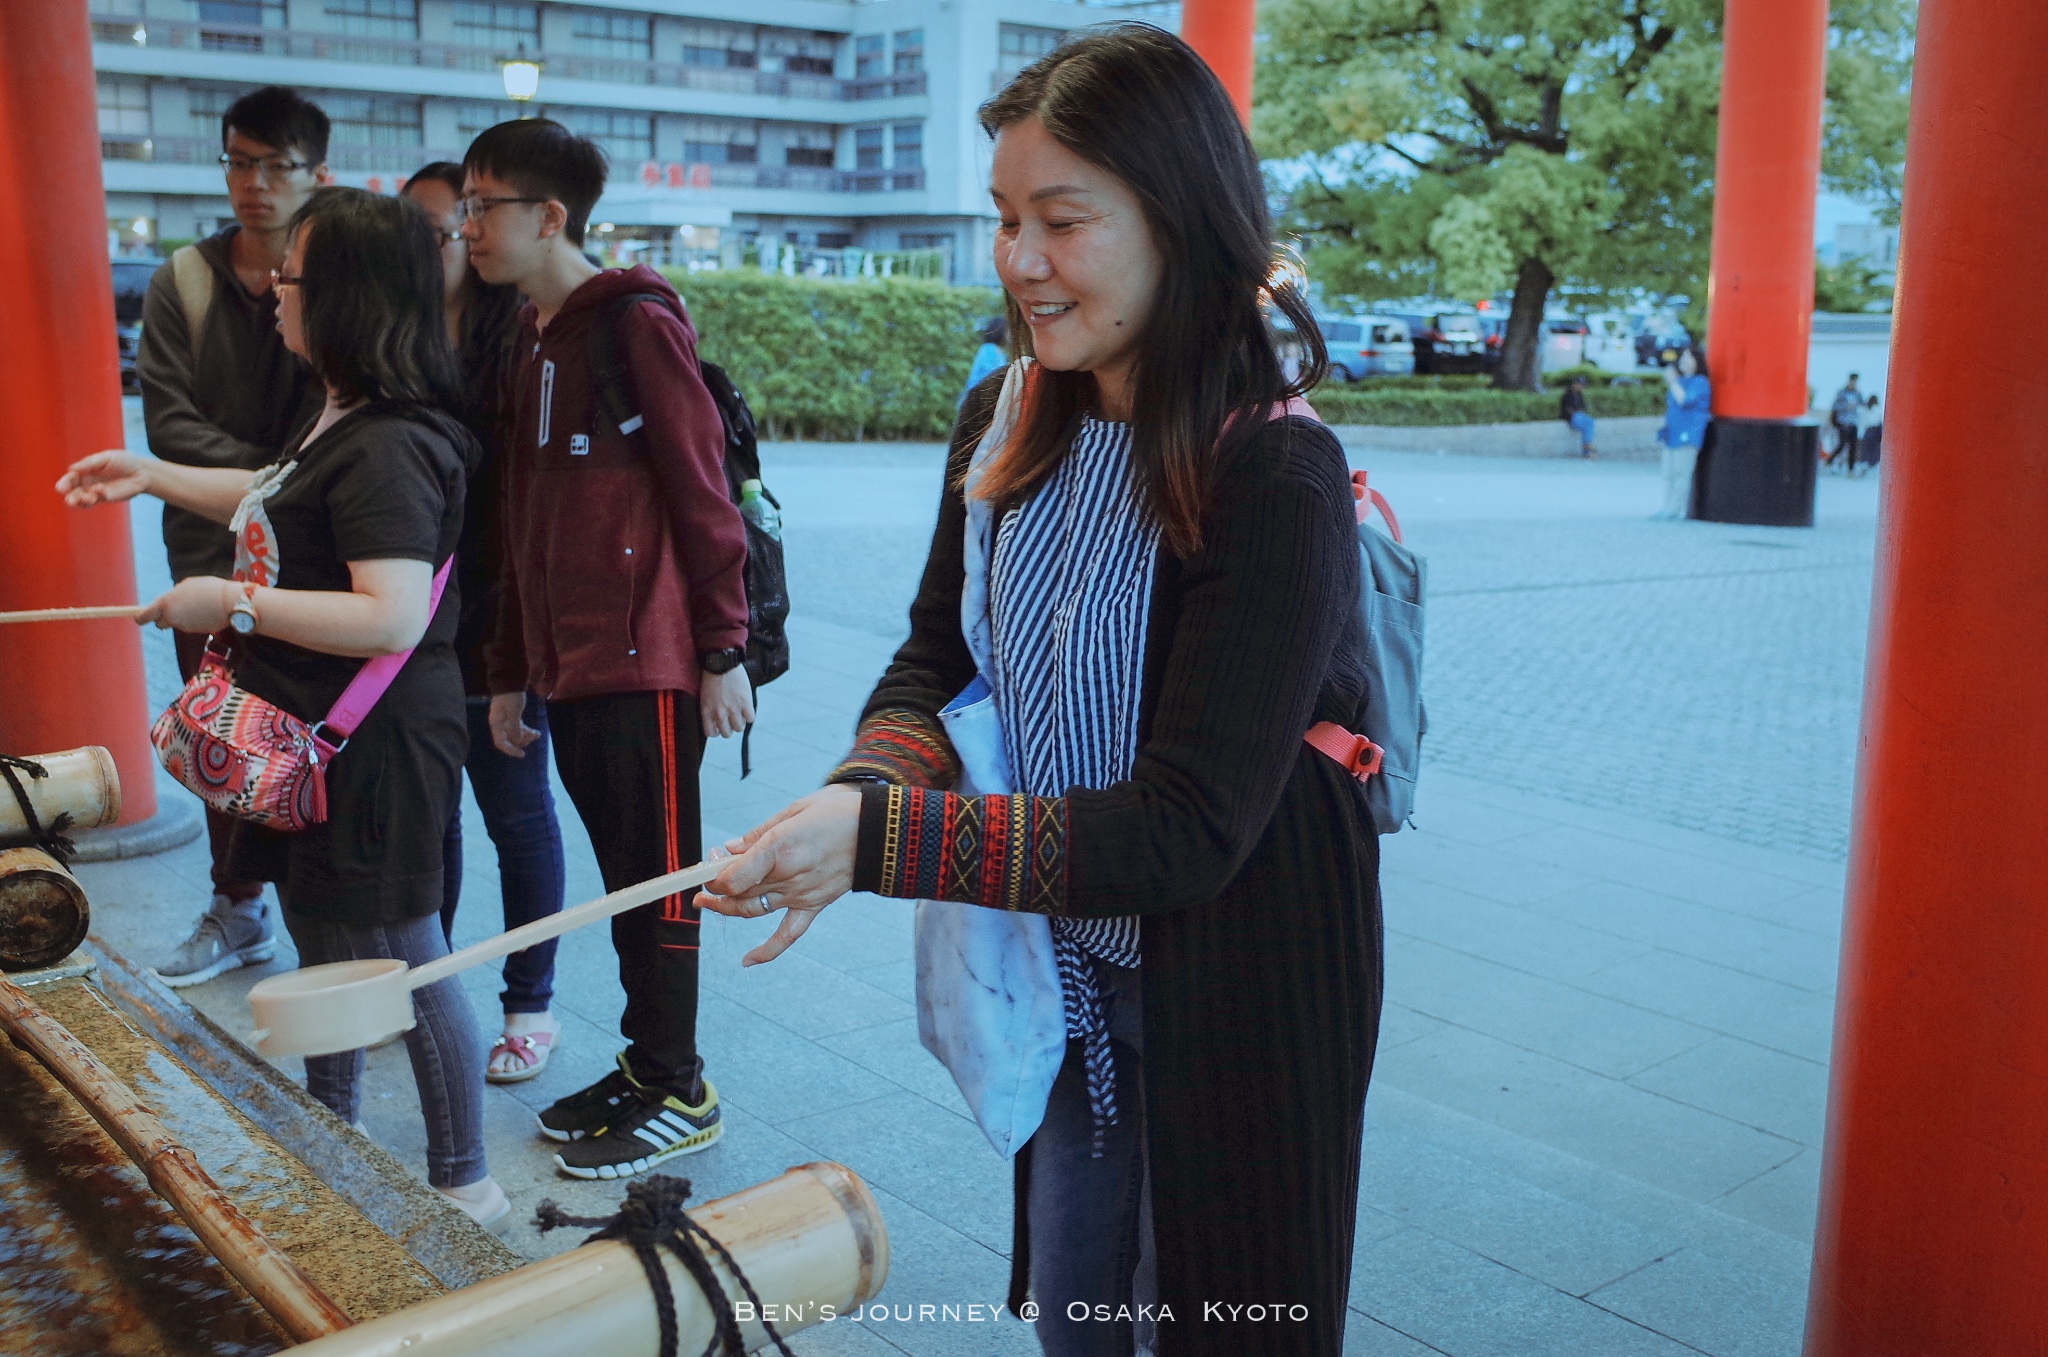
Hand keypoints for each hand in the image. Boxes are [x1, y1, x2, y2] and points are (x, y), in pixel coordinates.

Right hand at [57, 451, 149, 506]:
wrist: (141, 471)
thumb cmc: (122, 461)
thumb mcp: (105, 457)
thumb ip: (89, 463)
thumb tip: (72, 469)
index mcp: (83, 472)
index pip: (69, 479)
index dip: (64, 484)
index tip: (61, 488)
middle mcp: (86, 483)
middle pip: (73, 494)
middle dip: (71, 498)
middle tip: (71, 500)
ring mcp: (95, 492)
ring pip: (83, 501)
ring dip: (81, 501)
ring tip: (87, 498)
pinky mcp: (106, 498)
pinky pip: (98, 499)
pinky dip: (98, 495)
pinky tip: (100, 490)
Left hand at [137, 577, 234, 632]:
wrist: (231, 602)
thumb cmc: (209, 589)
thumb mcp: (188, 585)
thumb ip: (174, 594)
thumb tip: (170, 601)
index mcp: (166, 602)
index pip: (145, 615)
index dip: (140, 617)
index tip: (137, 618)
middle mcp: (171, 616)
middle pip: (159, 622)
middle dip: (163, 618)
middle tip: (173, 610)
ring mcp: (183, 626)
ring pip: (176, 623)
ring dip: (182, 617)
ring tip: (197, 605)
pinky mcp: (195, 631)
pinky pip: (189, 625)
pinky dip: (193, 620)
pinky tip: (205, 612)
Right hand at [489, 691, 540, 757]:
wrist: (510, 681)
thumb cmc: (511, 696)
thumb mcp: (514, 712)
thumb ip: (515, 727)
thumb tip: (517, 741)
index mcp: (496, 724)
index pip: (501, 743)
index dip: (511, 750)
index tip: (522, 754)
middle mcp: (499, 725)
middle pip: (509, 740)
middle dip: (522, 741)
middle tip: (533, 736)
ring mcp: (505, 722)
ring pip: (515, 735)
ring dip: (526, 737)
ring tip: (537, 734)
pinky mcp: (512, 718)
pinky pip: (519, 729)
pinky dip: (527, 731)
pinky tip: (536, 732)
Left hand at [699, 665, 755, 738]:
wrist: (722, 662)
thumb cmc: (711, 676)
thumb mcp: (705, 696)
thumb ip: (709, 709)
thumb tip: (716, 720)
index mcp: (707, 711)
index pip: (711, 733)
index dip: (716, 731)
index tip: (719, 726)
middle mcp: (719, 713)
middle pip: (726, 733)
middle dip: (729, 728)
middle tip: (731, 720)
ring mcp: (733, 708)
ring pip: (739, 728)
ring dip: (740, 722)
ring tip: (739, 714)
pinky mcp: (745, 703)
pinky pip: (750, 719)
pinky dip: (749, 715)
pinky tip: (747, 709)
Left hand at [700, 784, 861, 965]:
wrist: (882, 831)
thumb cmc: (838, 811)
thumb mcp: (795, 810)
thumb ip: (759, 833)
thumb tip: (730, 849)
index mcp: (780, 847)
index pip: (731, 877)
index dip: (712, 874)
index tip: (708, 864)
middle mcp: (788, 876)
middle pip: (737, 891)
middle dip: (714, 886)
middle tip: (703, 879)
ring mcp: (801, 894)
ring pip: (752, 909)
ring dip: (725, 909)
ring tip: (707, 904)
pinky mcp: (815, 905)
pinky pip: (787, 934)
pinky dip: (767, 951)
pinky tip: (747, 961)